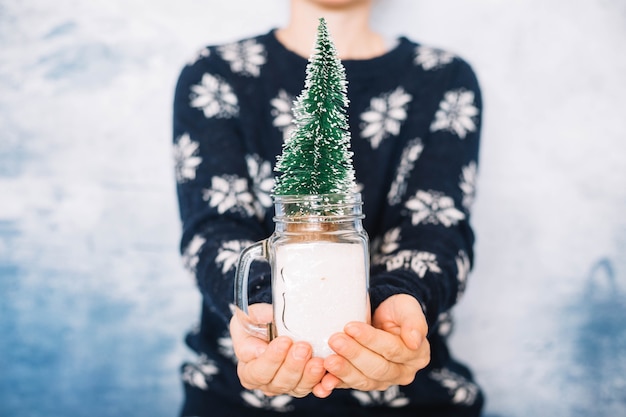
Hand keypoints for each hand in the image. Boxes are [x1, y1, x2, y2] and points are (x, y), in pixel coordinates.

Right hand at [229, 303, 325, 397]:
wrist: (276, 324)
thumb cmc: (258, 322)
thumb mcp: (249, 316)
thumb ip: (254, 320)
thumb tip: (264, 330)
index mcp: (248, 371)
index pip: (258, 371)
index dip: (271, 358)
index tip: (284, 341)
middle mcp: (267, 383)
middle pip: (279, 382)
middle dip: (293, 365)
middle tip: (304, 347)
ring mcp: (287, 385)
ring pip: (298, 387)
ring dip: (309, 375)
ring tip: (319, 360)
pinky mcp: (305, 384)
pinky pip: (315, 388)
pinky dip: (322, 384)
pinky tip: (329, 378)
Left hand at [314, 294, 429, 395]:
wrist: (381, 316)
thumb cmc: (395, 310)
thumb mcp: (408, 308)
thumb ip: (414, 322)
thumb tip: (415, 341)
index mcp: (416, 356)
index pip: (392, 350)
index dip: (371, 340)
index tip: (350, 326)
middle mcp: (402, 373)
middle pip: (377, 368)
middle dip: (354, 354)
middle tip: (335, 340)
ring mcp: (383, 381)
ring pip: (364, 380)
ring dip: (344, 371)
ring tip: (328, 359)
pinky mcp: (364, 383)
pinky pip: (349, 386)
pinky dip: (336, 383)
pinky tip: (324, 381)